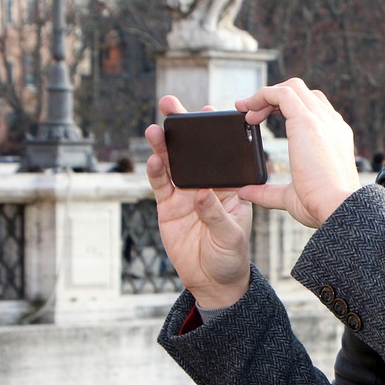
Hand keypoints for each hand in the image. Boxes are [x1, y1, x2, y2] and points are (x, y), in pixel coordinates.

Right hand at [145, 95, 252, 308]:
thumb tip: (200, 197)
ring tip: (155, 129)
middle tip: (171, 104)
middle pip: (193, 151)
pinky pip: (160, 185)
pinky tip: (153, 159)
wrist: (212, 279)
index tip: (209, 110)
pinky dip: (155, 172)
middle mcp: (207, 184)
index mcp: (230, 185)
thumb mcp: (231, 236)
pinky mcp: (168, 206)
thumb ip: (216, 216)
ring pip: (173, 163)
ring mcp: (185, 193)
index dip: (215, 132)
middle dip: (182, 129)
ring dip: (163, 146)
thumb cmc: (230, 255)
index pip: (223, 154)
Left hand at [235, 79, 359, 227]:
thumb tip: (245, 192)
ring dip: (266, 95)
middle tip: (251, 115)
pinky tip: (248, 110)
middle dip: (274, 98)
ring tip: (246, 111)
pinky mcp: (307, 121)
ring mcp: (322, 120)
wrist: (339, 208)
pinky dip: (262, 95)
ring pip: (292, 87)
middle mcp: (331, 124)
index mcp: (334, 138)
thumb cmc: (322, 207)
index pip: (312, 109)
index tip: (262, 119)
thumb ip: (268, 192)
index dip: (285, 109)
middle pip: (303, 92)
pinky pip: (282, 93)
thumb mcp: (290, 196)